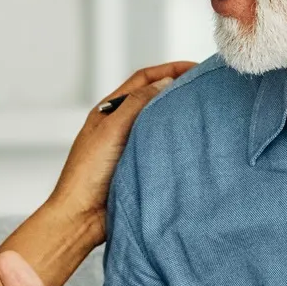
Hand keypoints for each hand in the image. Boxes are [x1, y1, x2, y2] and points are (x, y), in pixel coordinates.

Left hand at [45, 64, 192, 242]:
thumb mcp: (111, 130)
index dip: (169, 69)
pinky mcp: (140, 166)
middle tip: (205, 88)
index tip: (195, 68)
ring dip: (179, 115)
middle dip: (178, 89)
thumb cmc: (87, 175)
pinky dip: (177, 140)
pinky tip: (192, 142)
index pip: (143, 79)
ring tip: (204, 111)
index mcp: (109, 110)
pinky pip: (162, 147)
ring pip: (160, 123)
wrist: (82, 217)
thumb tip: (165, 82)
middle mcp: (120, 125)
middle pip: (154, 98)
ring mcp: (131, 146)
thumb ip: (137, 103)